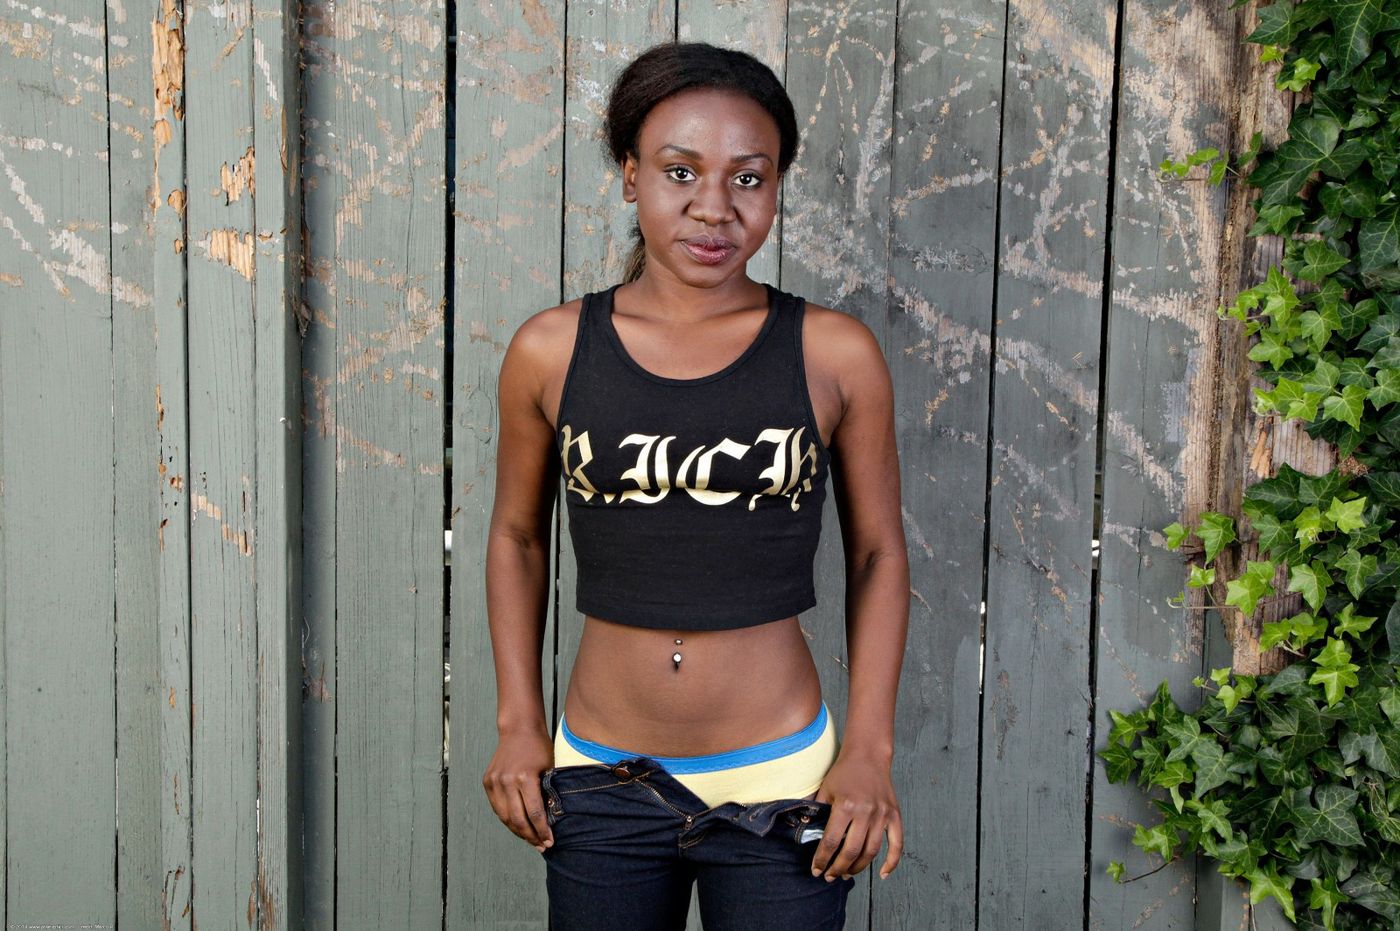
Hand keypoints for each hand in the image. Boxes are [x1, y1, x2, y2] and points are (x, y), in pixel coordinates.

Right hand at [482, 728, 555, 852]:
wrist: (519, 729)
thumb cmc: (539, 748)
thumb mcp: (550, 769)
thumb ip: (548, 794)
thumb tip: (551, 821)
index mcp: (525, 777)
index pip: (534, 813)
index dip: (542, 831)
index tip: (550, 842)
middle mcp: (507, 781)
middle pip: (518, 819)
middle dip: (530, 836)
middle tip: (541, 846)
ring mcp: (495, 781)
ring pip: (505, 817)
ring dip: (518, 831)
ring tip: (531, 839)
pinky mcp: (488, 781)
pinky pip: (498, 808)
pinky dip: (507, 819)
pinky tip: (518, 825)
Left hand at [808, 751, 902, 880]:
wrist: (868, 755)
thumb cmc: (844, 772)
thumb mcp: (825, 789)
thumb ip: (816, 812)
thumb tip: (805, 833)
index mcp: (845, 806)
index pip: (832, 841)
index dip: (822, 859)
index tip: (816, 870)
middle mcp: (865, 812)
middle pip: (851, 851)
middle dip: (838, 868)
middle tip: (830, 876)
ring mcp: (882, 814)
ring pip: (871, 851)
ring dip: (858, 867)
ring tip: (846, 874)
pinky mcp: (894, 815)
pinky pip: (897, 844)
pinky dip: (891, 862)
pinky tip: (881, 873)